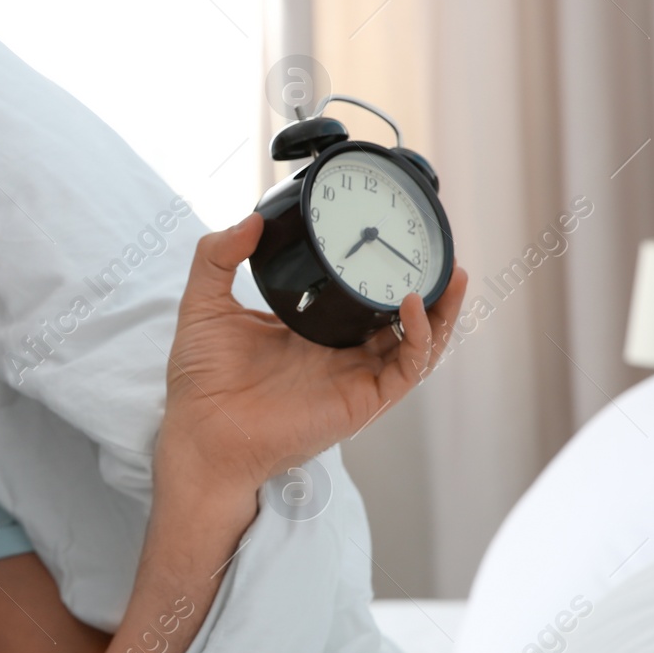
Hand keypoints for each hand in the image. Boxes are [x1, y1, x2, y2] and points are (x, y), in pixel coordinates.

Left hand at [156, 213, 466, 497]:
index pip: (360, 298)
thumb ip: (218, 256)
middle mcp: (340, 355)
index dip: (383, 272)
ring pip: (416, 343)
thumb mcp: (205, 303)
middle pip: (401, 319)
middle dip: (429, 288)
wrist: (201, 432)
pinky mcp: (362, 401)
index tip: (396, 236)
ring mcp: (354, 378)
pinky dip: (419, 338)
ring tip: (452, 273)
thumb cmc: (200, 381)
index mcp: (312, 331)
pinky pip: (406, 370)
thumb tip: (250, 220)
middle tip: (442, 252)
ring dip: (440, 310)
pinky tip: (413, 306)